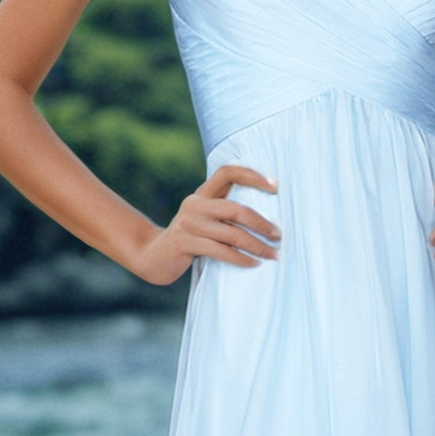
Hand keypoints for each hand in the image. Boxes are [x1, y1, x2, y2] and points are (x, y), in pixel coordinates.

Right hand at [131, 164, 280, 284]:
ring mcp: (188, 224)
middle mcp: (195, 204)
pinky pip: (221, 251)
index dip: (252, 175)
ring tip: (273, 255)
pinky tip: (254, 263)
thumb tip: (268, 215)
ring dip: (257, 246)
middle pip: (236, 209)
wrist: (156, 256)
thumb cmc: (191, 238)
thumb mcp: (205, 218)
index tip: (275, 186)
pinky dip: (241, 258)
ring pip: (232, 234)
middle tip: (279, 236)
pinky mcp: (185, 243)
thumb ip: (225, 211)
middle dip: (262, 224)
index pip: (227, 172)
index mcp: (202, 194)